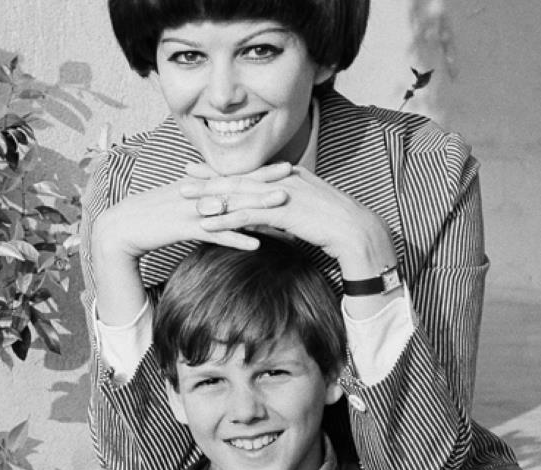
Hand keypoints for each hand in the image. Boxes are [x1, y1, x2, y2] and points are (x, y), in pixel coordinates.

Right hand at [89, 164, 290, 324]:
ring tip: (283, 208)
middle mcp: (198, 192)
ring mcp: (191, 209)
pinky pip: (214, 233)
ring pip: (230, 207)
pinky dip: (235, 238)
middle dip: (267, 183)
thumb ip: (202, 199)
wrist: (122, 226)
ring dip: (257, 207)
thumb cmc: (153, 217)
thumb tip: (224, 203)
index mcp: (199, 185)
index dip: (261, 172)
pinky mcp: (183, 228)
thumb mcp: (180, 203)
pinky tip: (256, 245)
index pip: (235, 175)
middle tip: (296, 180)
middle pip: (238, 186)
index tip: (288, 168)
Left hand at [185, 166, 396, 277]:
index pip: (251, 171)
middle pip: (240, 177)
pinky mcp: (282, 212)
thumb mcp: (310, 207)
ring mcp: (282, 194)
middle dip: (210, 176)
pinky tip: (205, 225)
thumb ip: (290, 205)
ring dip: (209, 196)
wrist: (355, 231)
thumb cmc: (336, 223)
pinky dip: (224, 219)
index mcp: (289, 175)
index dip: (227, 170)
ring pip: (238, 193)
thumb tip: (273, 211)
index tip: (205, 168)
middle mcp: (283, 179)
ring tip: (185, 198)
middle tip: (184, 174)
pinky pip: (246, 215)